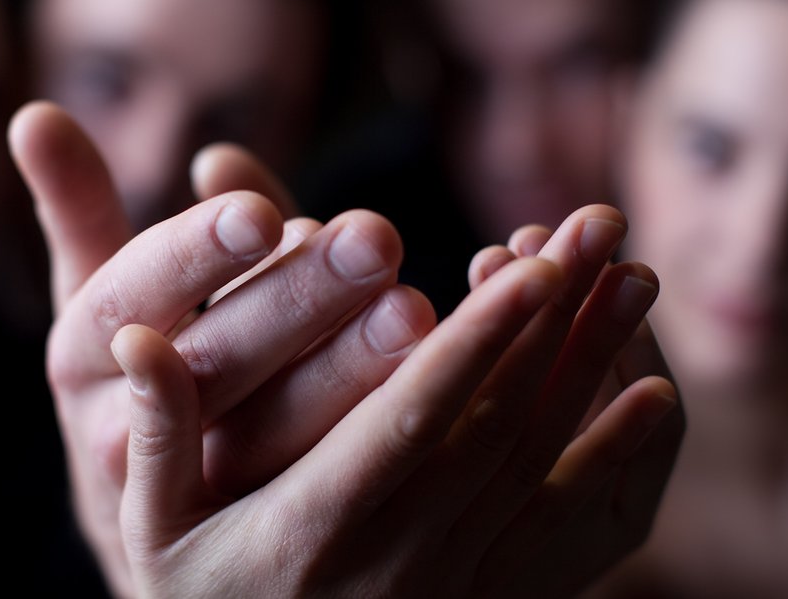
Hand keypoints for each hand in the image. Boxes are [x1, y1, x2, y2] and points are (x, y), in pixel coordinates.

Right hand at [9, 103, 437, 594]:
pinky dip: (390, 428)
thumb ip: (78, 210)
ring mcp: (200, 494)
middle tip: (377, 240)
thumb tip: (34, 115)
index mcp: (79, 358)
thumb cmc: (128, 384)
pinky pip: (330, 480)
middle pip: (215, 363)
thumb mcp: (96, 300)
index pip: (131, 295)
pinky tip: (452, 376)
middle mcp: (120, 436)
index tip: (262, 211)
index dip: (195, 253)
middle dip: (299, 300)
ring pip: (277, 433)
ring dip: (354, 369)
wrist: (162, 540)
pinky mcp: (272, 530)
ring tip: (422, 310)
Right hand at [114, 204, 680, 596]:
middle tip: (601, 226)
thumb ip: (159, 433)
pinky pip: (566, 528)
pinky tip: (653, 391)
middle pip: (496, 429)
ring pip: (541, 466)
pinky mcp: (487, 597)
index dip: (474, 344)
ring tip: (637, 274)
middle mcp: (396, 559)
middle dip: (557, 322)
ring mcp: (451, 586)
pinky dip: (616, 459)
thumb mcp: (149, 527)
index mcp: (312, 526)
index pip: (409, 421)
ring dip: (594, 367)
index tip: (532, 267)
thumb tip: (134, 336)